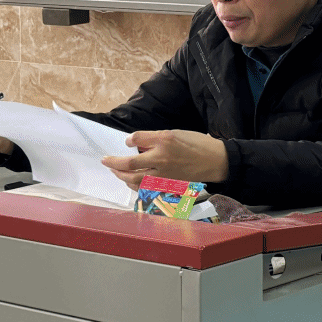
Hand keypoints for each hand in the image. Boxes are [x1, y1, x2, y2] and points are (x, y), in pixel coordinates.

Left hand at [102, 130, 229, 188]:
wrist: (216, 161)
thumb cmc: (198, 145)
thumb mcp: (176, 133)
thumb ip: (155, 139)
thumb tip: (137, 145)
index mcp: (164, 141)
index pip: (136, 140)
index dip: (129, 141)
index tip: (127, 142)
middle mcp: (161, 158)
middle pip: (130, 163)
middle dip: (114, 163)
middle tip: (105, 161)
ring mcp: (163, 174)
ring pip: (134, 179)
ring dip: (121, 176)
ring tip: (115, 172)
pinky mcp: (167, 186)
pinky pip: (145, 189)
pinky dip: (134, 186)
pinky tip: (130, 182)